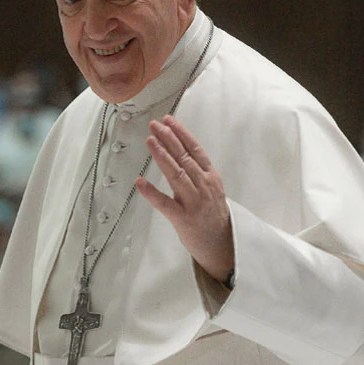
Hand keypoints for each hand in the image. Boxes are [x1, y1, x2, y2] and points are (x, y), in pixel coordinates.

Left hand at [135, 115, 233, 281]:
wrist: (223, 244)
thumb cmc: (213, 214)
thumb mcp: (211, 188)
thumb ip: (197, 169)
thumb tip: (179, 147)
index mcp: (211, 177)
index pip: (195, 149)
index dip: (181, 133)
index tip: (169, 120)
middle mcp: (204, 187)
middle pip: (185, 157)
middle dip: (169, 139)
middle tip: (155, 124)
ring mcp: (194, 202)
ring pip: (176, 175)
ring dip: (162, 156)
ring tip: (150, 141)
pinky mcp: (183, 219)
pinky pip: (165, 204)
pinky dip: (151, 193)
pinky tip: (140, 182)